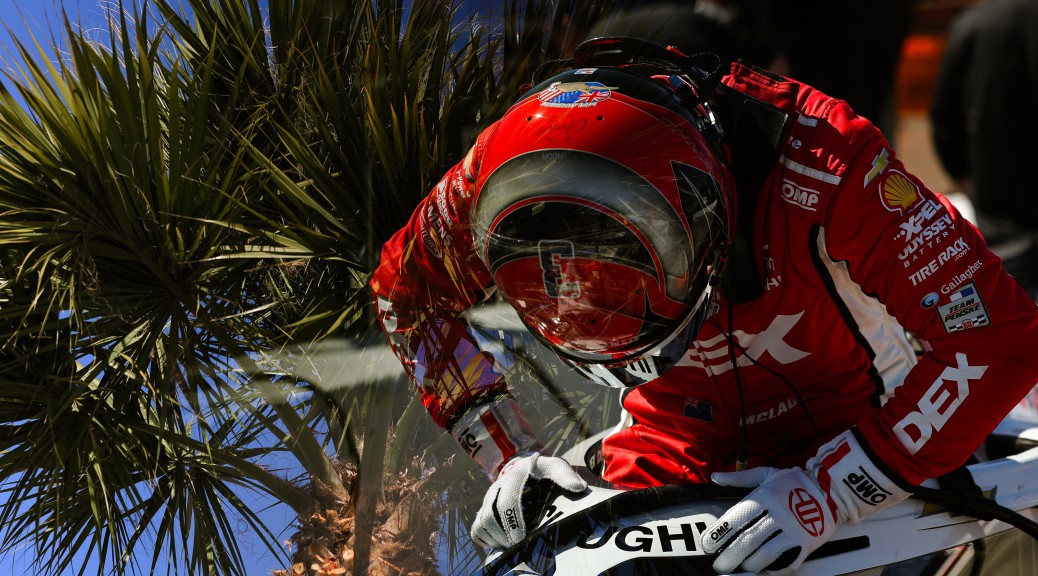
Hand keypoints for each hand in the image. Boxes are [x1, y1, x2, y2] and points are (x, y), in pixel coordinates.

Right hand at [470, 452, 587, 548]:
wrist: (523, 466)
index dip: (512, 521)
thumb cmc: (542, 471)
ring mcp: (488, 500)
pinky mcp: (484, 510)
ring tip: (512, 548)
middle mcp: (497, 488)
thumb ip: (566, 475)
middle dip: (503, 535)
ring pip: (481, 524)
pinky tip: (502, 545)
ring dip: (495, 539)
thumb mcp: (555, 466)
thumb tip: (578, 488)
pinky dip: (487, 540)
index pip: (506, 500)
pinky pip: (477, 529)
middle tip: (519, 546)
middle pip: (489, 516)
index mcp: (514, 477)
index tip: (521, 538)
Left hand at [702, 430, 909, 574]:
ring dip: (749, 565)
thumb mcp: (766, 474)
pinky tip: (761, 570)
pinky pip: (786, 562)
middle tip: (719, 565)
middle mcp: (778, 515)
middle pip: (748, 541)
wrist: (832, 489)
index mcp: (765, 497)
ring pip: (765, 555)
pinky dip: (772, 569)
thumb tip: (716, 477)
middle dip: (730, 557)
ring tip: (739, 568)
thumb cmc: (796, 482)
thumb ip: (739, 477)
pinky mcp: (805, 544)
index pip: (736, 519)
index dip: (719, 534)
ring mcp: (793, 531)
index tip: (707, 545)